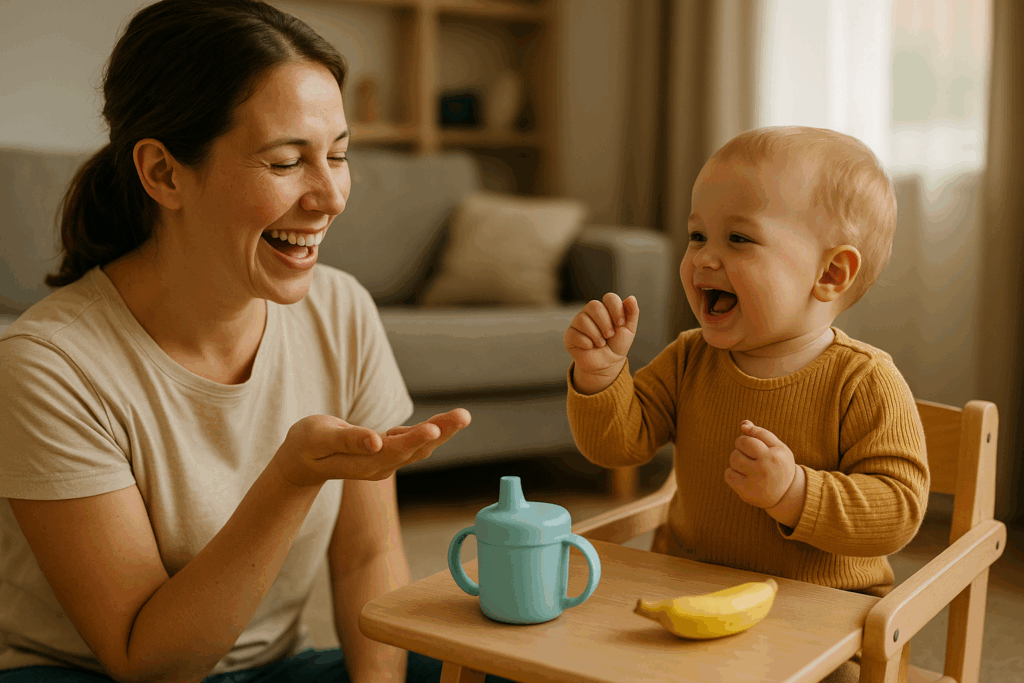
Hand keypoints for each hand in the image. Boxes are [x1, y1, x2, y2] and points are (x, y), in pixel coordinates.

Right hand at [272, 409, 470, 486]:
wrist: (303, 462)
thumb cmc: (307, 446)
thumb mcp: (320, 439)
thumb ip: (348, 441)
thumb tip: (375, 442)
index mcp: (365, 463)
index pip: (395, 451)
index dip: (415, 439)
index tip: (434, 428)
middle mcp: (381, 466)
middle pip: (416, 448)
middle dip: (442, 431)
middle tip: (463, 415)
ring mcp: (387, 461)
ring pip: (420, 445)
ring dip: (443, 430)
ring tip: (462, 415)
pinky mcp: (389, 452)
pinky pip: (415, 441)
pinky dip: (431, 430)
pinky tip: (446, 421)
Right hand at [564, 293, 638, 393]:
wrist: (607, 364)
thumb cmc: (617, 345)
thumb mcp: (629, 330)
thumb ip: (632, 313)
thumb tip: (631, 298)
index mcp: (605, 308)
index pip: (609, 297)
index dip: (616, 310)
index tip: (620, 324)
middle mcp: (590, 312)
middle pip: (594, 306)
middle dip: (605, 323)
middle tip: (610, 335)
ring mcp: (578, 322)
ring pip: (583, 319)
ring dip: (596, 335)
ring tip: (601, 343)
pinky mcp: (569, 335)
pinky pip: (575, 334)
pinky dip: (586, 343)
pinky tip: (590, 347)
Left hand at [724, 420, 795, 508]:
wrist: (787, 495)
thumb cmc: (780, 466)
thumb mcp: (778, 447)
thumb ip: (761, 433)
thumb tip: (743, 424)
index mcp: (774, 455)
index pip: (746, 439)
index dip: (745, 441)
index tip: (751, 447)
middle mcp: (765, 468)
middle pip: (738, 448)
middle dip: (741, 449)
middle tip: (751, 457)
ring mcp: (754, 481)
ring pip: (733, 460)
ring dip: (737, 461)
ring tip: (748, 467)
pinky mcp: (745, 492)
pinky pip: (728, 475)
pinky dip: (732, 474)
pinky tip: (743, 477)